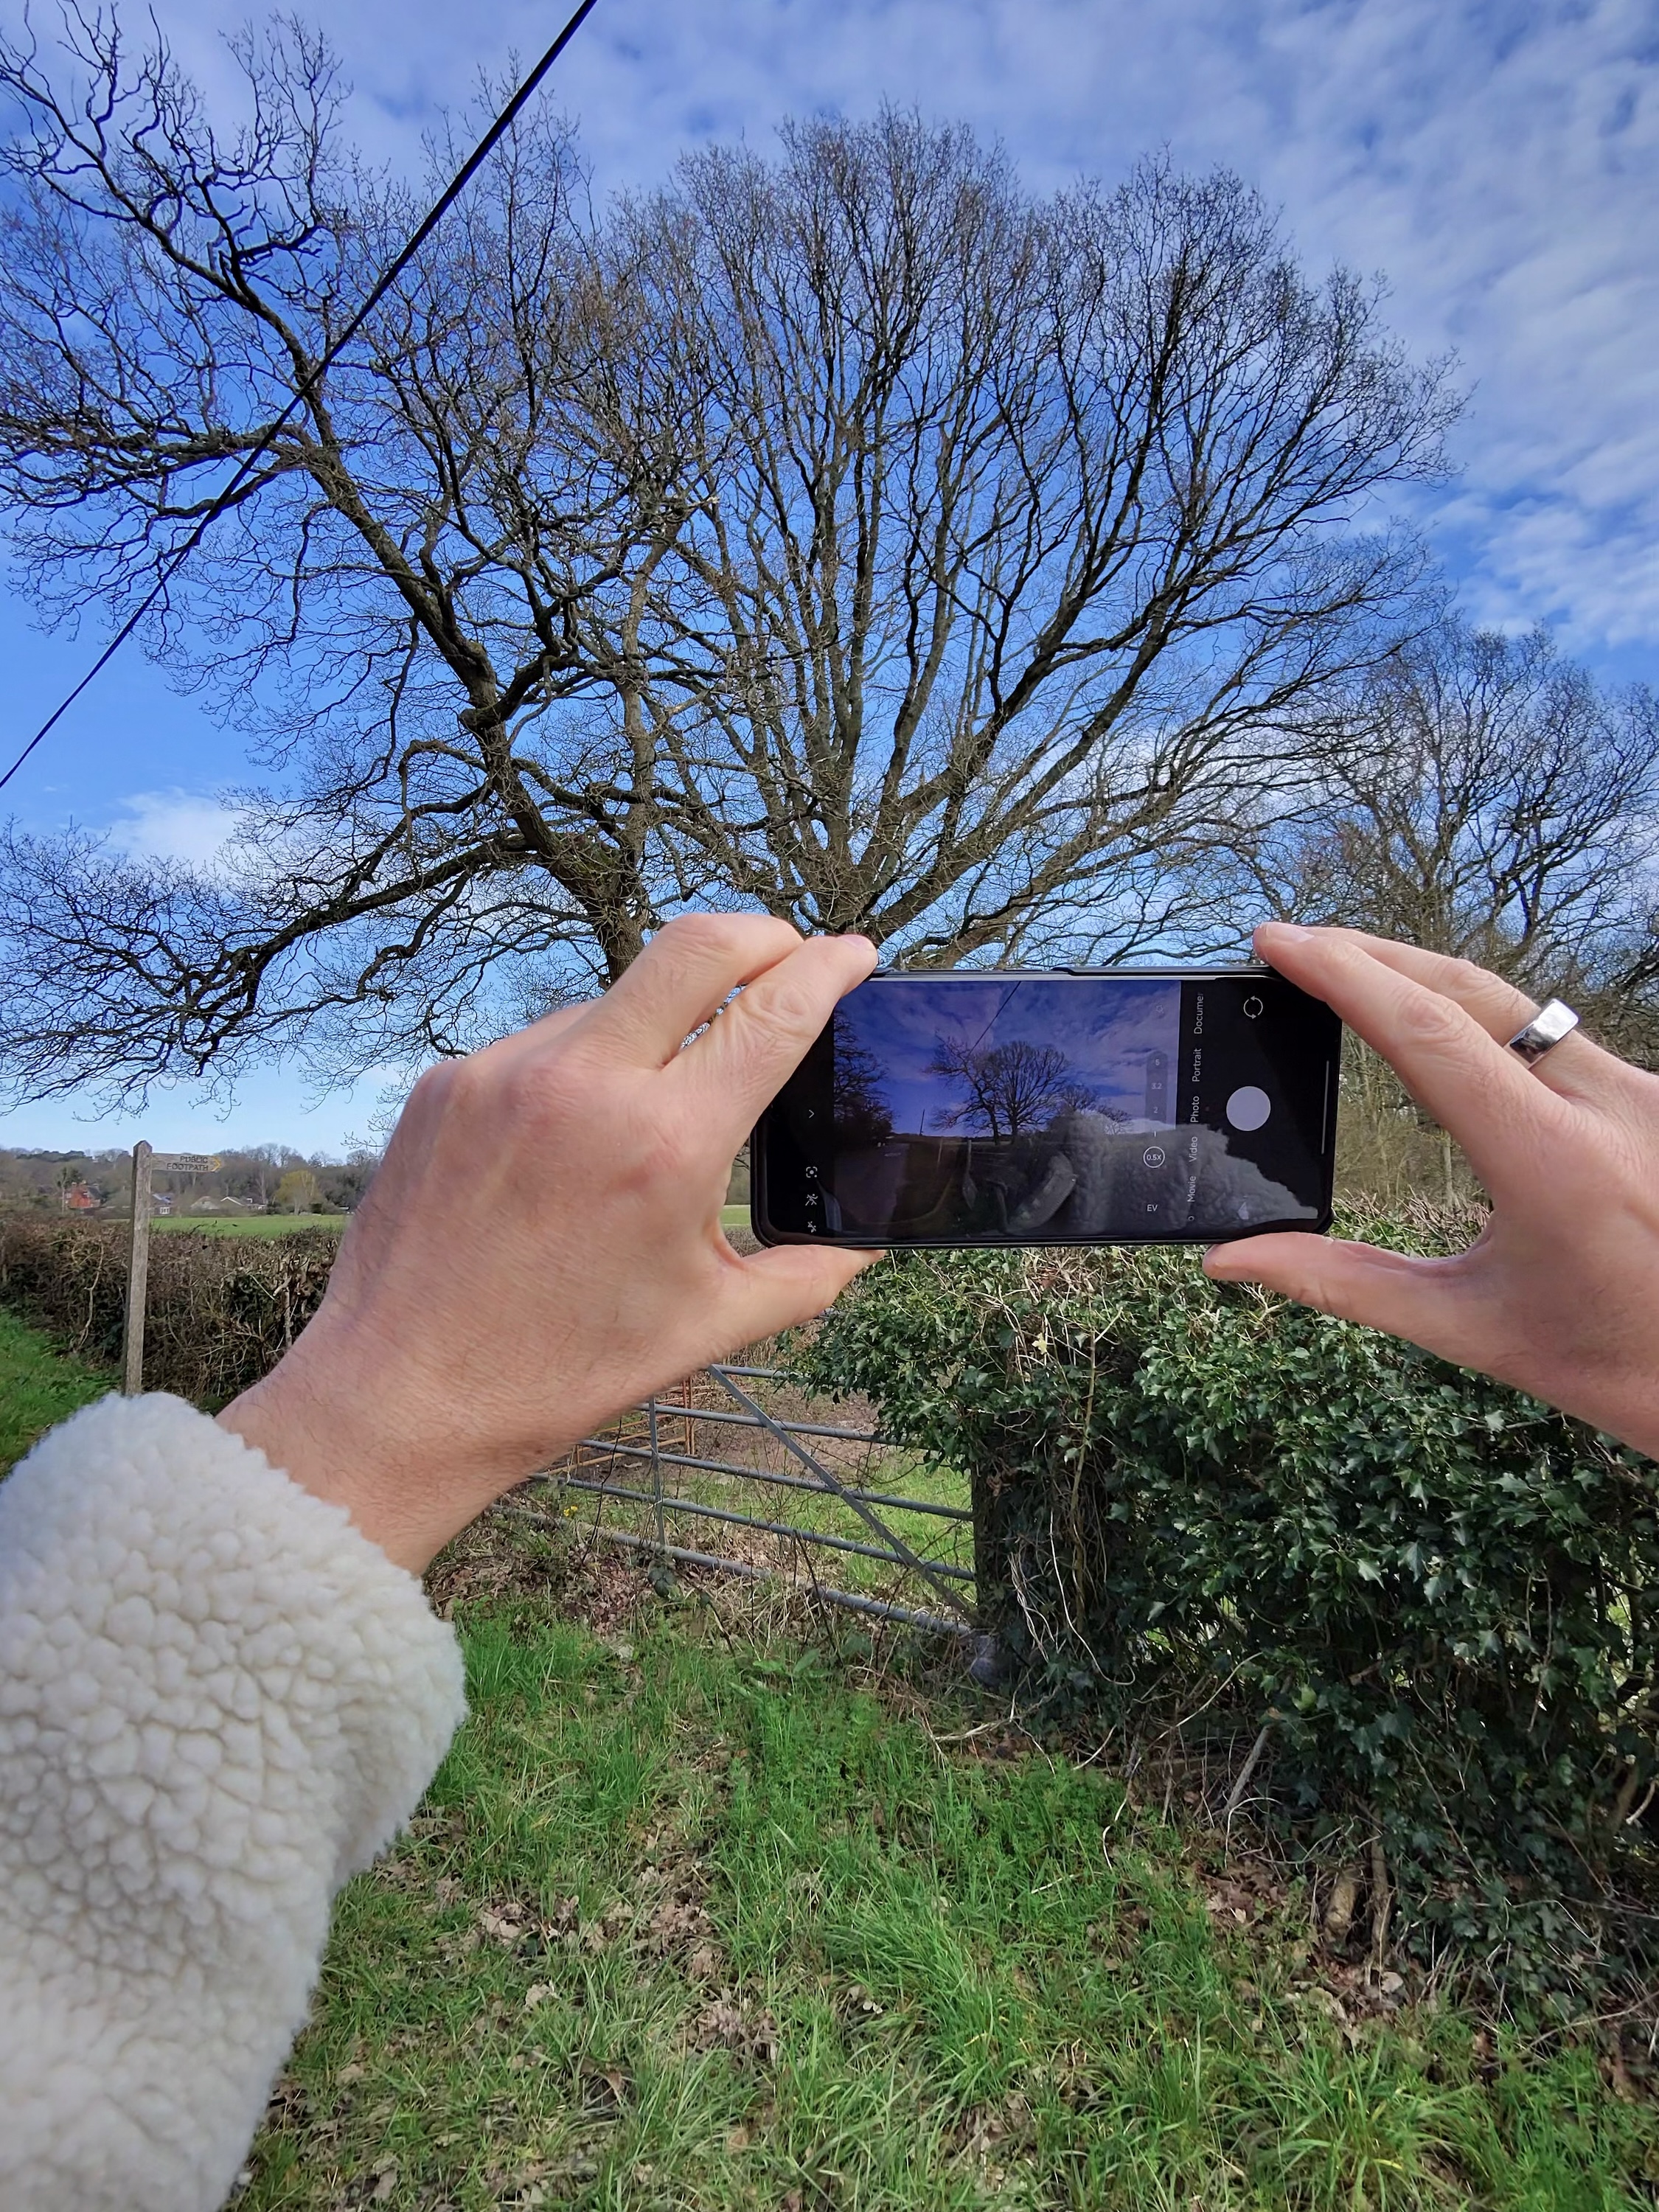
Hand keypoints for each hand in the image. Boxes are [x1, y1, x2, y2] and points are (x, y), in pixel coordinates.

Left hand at [220, 917, 879, 1570]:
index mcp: (664, 1145)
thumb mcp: (705, 1328)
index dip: (830, 967)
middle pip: (696, 944)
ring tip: (662, 1098)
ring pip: (614, 999)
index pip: (771, 1012)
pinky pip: (542, 1044)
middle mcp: (584, 1085)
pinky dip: (583, 1068)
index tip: (856, 951)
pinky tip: (576, 1136)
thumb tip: (866, 1246)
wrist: (401, 1394)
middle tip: (788, 955)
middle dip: (762, 934)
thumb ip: (804, 1277)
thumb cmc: (559, 1370)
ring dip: (660, 1021)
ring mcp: (505, 1072)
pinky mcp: (448, 1081)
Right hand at [1204, 922, 1658, 1461]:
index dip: (1346, 977)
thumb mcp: (1471, 1328)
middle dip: (1372, 953)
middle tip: (1292, 944)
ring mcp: (1643, 1093)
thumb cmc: (1611, 1363)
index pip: (1432, 1035)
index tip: (1280, 943)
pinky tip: (1429, 1018)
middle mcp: (1610, 1107)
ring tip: (1345, 969)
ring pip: (1515, 1003)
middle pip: (1470, 989)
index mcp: (1555, 1165)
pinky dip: (1477, 1015)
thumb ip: (1342, 1284)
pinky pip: (1551, 1033)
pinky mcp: (1653, 1095)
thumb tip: (1232, 1258)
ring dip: (1423, 978)